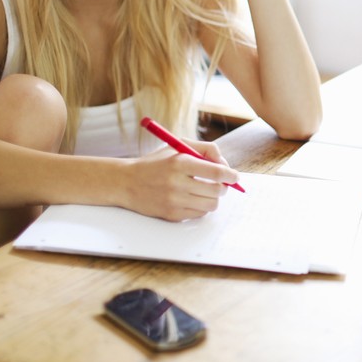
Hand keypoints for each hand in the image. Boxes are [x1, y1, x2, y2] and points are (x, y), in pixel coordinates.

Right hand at [123, 139, 238, 221]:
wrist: (126, 182)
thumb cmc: (156, 162)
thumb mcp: (178, 146)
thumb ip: (205, 149)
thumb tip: (225, 164)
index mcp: (180, 163)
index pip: (217, 172)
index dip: (231, 175)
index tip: (235, 176)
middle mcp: (177, 183)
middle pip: (217, 190)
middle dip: (224, 187)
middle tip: (221, 184)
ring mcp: (174, 201)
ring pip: (211, 204)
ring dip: (213, 198)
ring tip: (205, 190)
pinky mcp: (172, 215)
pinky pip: (199, 214)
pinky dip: (201, 206)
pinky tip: (192, 198)